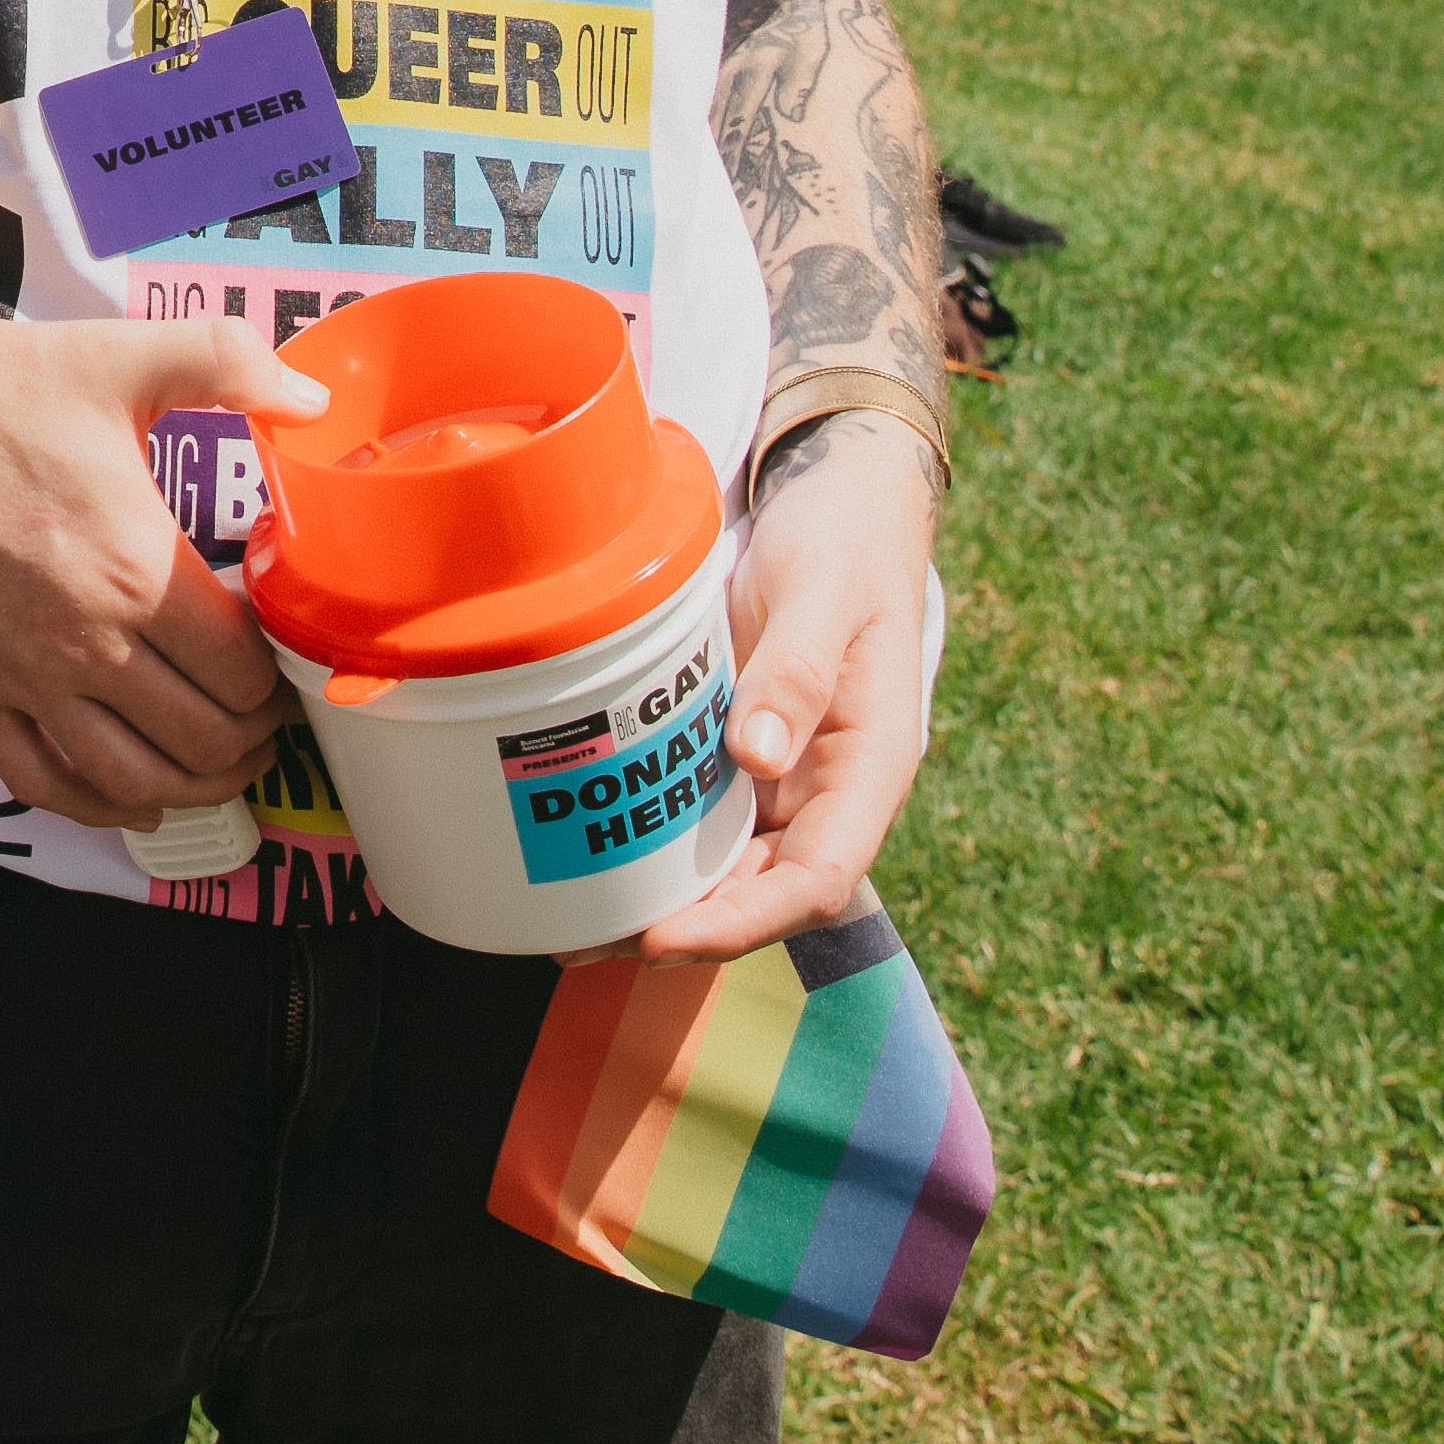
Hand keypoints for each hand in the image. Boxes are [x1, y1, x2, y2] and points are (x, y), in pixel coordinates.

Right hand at [0, 303, 320, 829]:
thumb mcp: (118, 357)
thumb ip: (229, 364)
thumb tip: (313, 401)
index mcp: (137, 568)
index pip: (243, 670)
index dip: (280, 676)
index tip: (284, 660)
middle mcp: (86, 641)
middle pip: (203, 737)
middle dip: (253, 737)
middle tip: (268, 715)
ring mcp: (23, 677)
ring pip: (135, 778)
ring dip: (197, 786)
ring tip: (224, 764)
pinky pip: (43, 781)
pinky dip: (100, 809)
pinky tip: (136, 802)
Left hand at [640, 420, 940, 958]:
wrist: (843, 506)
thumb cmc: (845, 545)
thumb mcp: (824, 593)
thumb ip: (798, 670)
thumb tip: (760, 757)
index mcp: (870, 767)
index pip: (820, 878)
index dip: (747, 921)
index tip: (670, 937)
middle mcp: (828, 789)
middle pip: (766, 891)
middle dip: (688, 929)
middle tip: (588, 938)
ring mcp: (785, 775)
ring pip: (731, 866)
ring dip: (665, 901)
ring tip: (573, 920)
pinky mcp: (744, 752)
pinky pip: (704, 816)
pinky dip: (656, 846)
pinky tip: (593, 857)